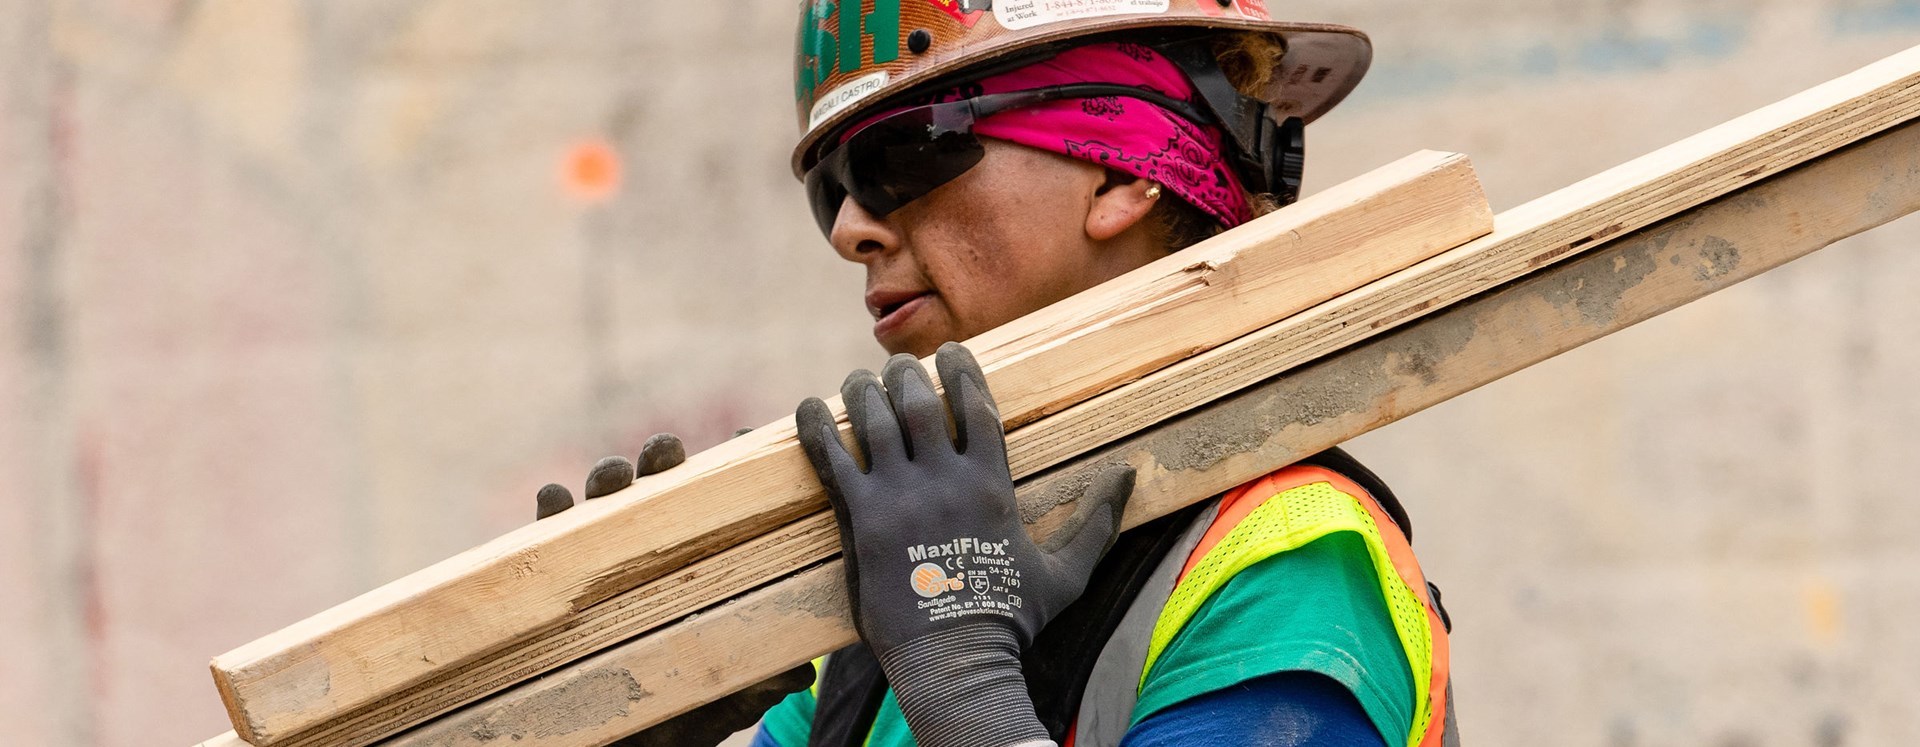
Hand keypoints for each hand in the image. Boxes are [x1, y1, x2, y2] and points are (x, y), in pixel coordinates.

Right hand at [535, 430, 811, 745]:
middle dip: (660, 462)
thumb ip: (755, 684)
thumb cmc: (678, 712)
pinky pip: (545, 542)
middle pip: (658, 495)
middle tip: (667, 451)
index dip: (728, 471)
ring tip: (613, 473)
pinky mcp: (554, 587)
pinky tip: (553, 497)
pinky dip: (550, 514)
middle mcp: (648, 557)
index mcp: (695, 568)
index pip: (714, 509)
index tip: (744, 437)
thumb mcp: (721, 701)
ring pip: (603, 508)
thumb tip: (799, 673)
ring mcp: (600, 566)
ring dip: (607, 480)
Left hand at [796, 342, 1133, 746]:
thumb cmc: (1010, 618)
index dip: (963, 370)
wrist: (955, 658)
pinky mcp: (860, 519)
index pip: (977, 406)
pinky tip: (810, 407)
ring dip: (863, 391)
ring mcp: (899, 497)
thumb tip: (1130, 475)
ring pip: (874, 421)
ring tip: (859, 380)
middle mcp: (943, 480)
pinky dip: (817, 428)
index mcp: (991, 484)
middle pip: (919, 401)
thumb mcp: (1066, 571)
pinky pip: (831, 460)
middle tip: (897, 365)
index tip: (953, 350)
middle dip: (906, 373)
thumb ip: (1097, 521)